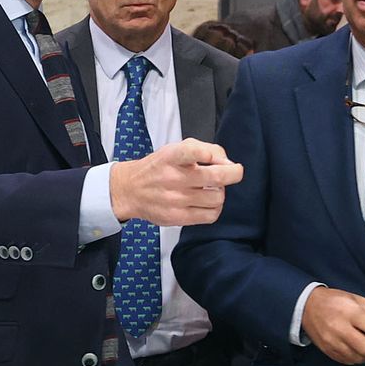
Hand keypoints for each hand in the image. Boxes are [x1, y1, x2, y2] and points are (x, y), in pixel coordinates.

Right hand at [108, 138, 243, 226]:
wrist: (130, 190)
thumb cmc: (158, 168)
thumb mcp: (175, 149)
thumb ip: (203, 149)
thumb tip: (226, 161)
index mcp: (171, 157)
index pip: (188, 152)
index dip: (206, 153)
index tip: (212, 156)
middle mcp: (173, 178)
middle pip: (216, 178)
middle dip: (233, 173)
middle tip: (234, 171)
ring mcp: (175, 200)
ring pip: (217, 197)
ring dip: (221, 192)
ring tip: (212, 188)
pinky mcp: (177, 217)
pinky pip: (210, 215)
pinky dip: (215, 208)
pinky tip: (207, 202)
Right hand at [302, 287, 364, 364]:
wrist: (307, 307)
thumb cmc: (335, 301)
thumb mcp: (357, 299)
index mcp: (350, 313)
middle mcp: (341, 329)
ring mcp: (333, 342)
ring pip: (359, 358)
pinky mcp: (328, 351)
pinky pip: (348, 361)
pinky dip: (358, 358)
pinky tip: (358, 349)